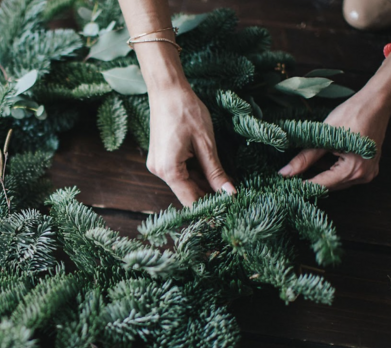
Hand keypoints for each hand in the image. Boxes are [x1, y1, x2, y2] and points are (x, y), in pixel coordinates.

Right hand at [146, 85, 235, 205]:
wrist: (167, 91)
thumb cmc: (186, 111)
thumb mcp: (206, 143)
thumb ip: (215, 171)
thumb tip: (229, 193)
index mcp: (169, 170)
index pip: (191, 200)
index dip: (210, 209)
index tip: (228, 213)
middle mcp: (159, 171)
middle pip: (187, 193)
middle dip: (208, 196)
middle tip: (232, 197)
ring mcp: (158, 165)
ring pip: (184, 184)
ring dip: (203, 184)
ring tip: (225, 184)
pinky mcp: (160, 158)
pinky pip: (179, 173)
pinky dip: (194, 174)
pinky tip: (211, 172)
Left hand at [278, 89, 388, 189]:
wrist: (376, 103)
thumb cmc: (351, 115)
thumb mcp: (323, 137)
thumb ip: (304, 158)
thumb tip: (285, 172)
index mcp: (353, 170)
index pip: (322, 185)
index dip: (302, 185)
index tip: (286, 185)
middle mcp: (363, 176)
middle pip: (330, 185)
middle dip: (311, 179)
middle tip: (292, 174)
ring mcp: (368, 172)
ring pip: (337, 181)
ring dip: (321, 173)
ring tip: (306, 162)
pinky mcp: (368, 166)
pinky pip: (345, 174)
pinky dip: (332, 168)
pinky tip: (323, 157)